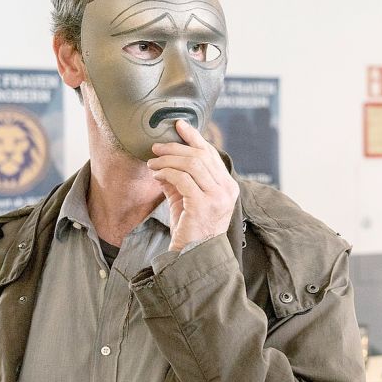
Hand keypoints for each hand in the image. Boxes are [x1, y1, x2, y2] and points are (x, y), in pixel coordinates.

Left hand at [147, 120, 238, 251]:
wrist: (193, 256)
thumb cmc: (191, 228)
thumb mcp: (186, 199)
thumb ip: (179, 180)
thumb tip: (163, 161)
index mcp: (228, 186)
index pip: (212, 154)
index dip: (195, 137)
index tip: (179, 125)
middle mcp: (226, 189)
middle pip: (201, 155)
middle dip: (177, 146)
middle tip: (157, 146)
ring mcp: (217, 197)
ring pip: (192, 164)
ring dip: (169, 159)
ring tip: (153, 162)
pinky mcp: (203, 205)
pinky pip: (182, 179)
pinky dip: (167, 172)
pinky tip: (156, 174)